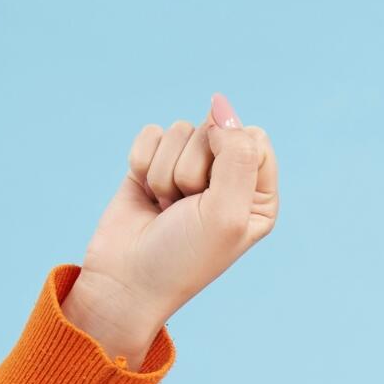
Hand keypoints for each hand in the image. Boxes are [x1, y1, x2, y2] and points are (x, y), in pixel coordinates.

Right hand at [79, 92, 280, 319]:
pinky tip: (145, 196)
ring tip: (166, 209)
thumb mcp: (226, 212)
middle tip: (185, 210)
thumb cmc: (182, 257)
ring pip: (179, 130)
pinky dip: (142, 165)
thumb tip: (220, 102)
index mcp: (258, 193)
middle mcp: (228, 178)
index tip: (213, 195)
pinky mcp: (154, 163)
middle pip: (214, 129)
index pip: (252, 137)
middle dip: (191, 170)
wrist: (125, 281)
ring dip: (165, 174)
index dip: (227, 157)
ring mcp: (189, 169)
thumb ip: (236, 154)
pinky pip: (151, 134)